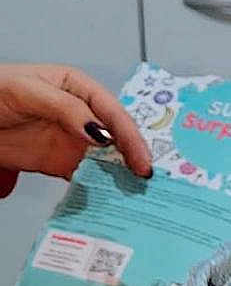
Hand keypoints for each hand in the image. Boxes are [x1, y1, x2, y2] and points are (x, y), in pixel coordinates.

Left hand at [0, 63, 150, 179]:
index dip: (129, 135)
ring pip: (106, 158)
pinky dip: (100, 188)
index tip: (139, 158)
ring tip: (136, 191)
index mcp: (78, 88)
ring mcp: (72, 140)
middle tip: (146, 178)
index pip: (112, 111)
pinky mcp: (61, 163)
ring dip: (121, 174)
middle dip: (134, 156)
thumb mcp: (29, 92)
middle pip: (116, 136)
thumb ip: (67, 109)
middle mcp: (81, 114)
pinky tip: (111, 197)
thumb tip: (101, 132)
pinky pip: (86, 176)